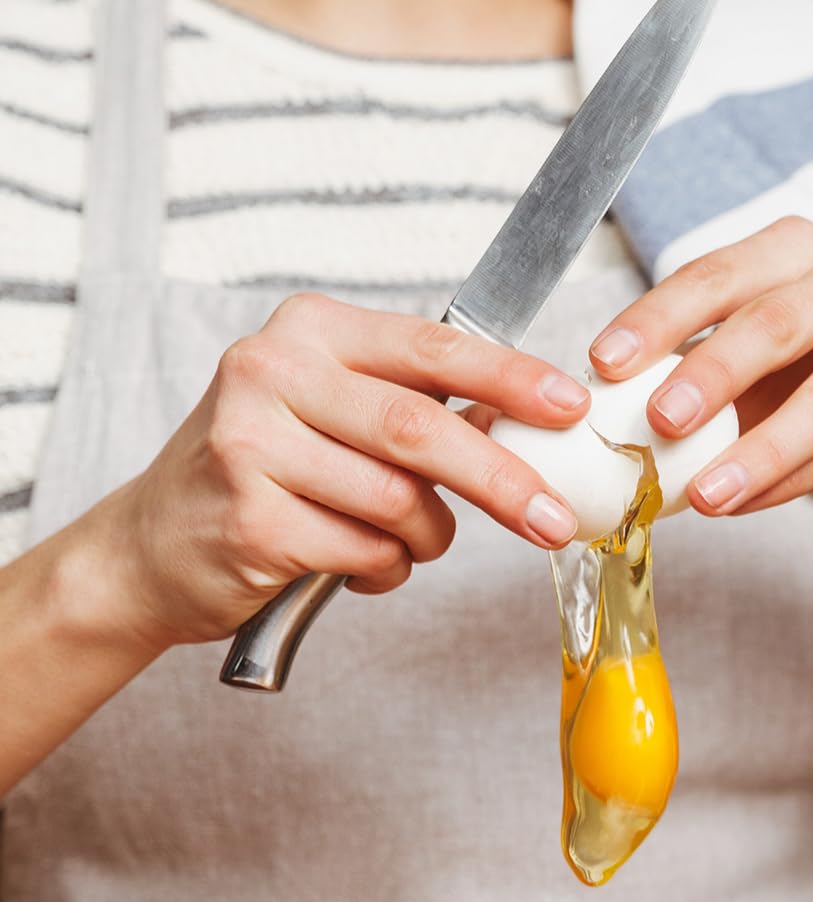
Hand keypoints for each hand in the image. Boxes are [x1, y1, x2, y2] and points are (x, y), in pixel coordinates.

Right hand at [97, 293, 590, 649]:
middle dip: (502, 482)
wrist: (153, 546)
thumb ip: (416, 405)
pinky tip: (353, 564)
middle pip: (422, 428)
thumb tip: (534, 421)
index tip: (571, 408)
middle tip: (552, 521)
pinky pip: (366, 551)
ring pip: (400, 501)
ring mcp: (252, 444)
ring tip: (404, 543)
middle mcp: (273, 372)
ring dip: (426, 539)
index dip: (511, 379)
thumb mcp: (333, 411)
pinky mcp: (250, 518)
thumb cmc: (269, 474)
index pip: (433, 347)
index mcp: (310, 331)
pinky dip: (384, 570)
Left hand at [587, 217, 812, 518]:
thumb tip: (603, 411)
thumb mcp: (760, 353)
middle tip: (660, 421)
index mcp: (798, 250)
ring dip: (757, 453)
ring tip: (706, 495)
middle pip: (775, 323)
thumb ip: (697, 364)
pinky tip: (743, 504)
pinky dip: (789, 481)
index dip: (658, 317)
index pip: (718, 274)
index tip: (604, 362)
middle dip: (711, 374)